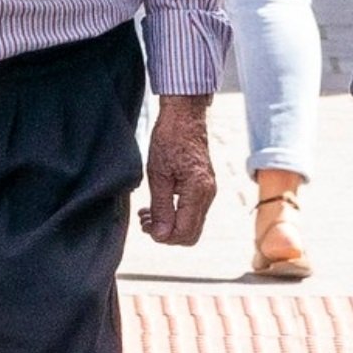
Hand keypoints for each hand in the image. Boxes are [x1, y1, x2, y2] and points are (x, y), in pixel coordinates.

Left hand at [140, 95, 216, 245]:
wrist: (184, 116)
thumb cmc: (169, 139)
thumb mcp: (157, 175)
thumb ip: (160, 207)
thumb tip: (161, 236)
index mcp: (197, 191)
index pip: (184, 233)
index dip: (163, 236)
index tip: (145, 226)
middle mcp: (208, 194)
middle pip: (191, 235)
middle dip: (166, 234)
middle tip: (144, 222)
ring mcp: (208, 191)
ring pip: (191, 225)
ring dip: (169, 225)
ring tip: (146, 214)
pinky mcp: (204, 187)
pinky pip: (192, 212)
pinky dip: (176, 215)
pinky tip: (158, 206)